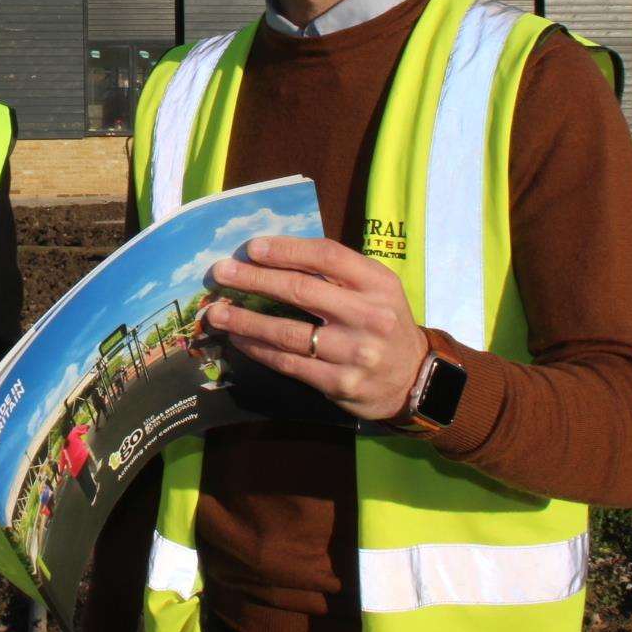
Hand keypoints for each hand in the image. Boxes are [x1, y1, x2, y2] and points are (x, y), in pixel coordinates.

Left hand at [207, 235, 428, 421]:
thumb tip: (274, 254)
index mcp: (378, 283)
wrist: (415, 381)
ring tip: (216, 311)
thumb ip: (336, 272)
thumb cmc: (382, 323)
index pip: (327, 256)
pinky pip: (288, 362)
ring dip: (245, 319)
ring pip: (287, 332)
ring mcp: (355, 353)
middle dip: (254, 279)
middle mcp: (369, 316)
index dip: (286, 250)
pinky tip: (239, 338)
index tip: (252, 248)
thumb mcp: (375, 289)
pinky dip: (258, 348)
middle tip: (220, 273)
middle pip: (301, 290)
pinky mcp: (340, 383)